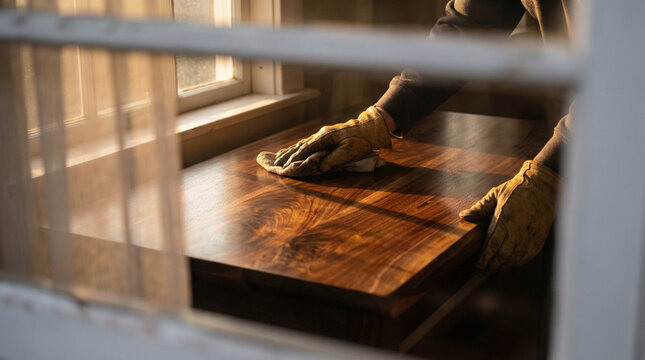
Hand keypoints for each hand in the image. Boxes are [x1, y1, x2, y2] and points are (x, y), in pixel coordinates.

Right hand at [273, 106, 390, 171]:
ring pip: (303, 144)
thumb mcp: (348, 153)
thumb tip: (318, 167)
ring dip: (290, 152)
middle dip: (287, 155)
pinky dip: (298, 148)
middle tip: (275, 164)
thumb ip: (332, 161)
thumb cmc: (361, 141)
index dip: (294, 159)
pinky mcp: (326, 137)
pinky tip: (294, 150)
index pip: (305, 149)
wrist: (370, 128)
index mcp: (324, 138)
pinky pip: (309, 143)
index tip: (284, 166)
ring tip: (279, 157)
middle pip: (300, 146)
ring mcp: (323, 135)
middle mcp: (321, 135)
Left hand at [459, 161, 558, 272]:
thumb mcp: (495, 194)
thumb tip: (463, 215)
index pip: (493, 245)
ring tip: (492, 269)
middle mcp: (519, 229)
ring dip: (503, 266)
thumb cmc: (517, 188)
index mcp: (506, 218)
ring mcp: (531, 235)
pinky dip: (517, 262)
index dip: (484, 258)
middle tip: (480, 272)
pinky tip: (509, 264)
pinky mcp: (540, 237)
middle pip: (503, 255)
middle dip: (491, 266)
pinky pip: (528, 255)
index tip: (476, 265)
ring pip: (516, 258)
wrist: (543, 185)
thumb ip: (480, 207)